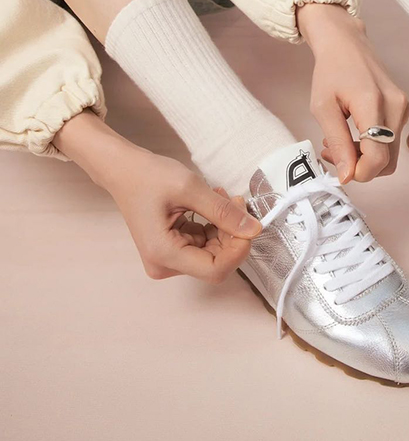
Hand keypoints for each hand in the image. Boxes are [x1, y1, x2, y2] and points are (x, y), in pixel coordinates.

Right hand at [106, 149, 262, 282]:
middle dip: (232, 234)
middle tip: (236, 201)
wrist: (123, 170)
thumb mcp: (190, 188)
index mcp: (164, 254)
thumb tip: (254, 229)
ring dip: (224, 227)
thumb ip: (223, 212)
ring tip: (221, 197)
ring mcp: (167, 259)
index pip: (215, 270)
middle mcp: (164, 264)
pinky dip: (214, 226)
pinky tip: (212, 204)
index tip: (250, 223)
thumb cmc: (148, 176)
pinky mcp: (171, 249)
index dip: (238, 250)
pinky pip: (203, 244)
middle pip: (215, 262)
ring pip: (212, 252)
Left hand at [297, 3, 408, 183]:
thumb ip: (338, 142)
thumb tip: (347, 176)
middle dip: (360, 167)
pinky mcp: (403, 108)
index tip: (338, 170)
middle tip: (333, 153)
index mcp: (374, 104)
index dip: (359, 173)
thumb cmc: (330, 71)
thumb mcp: (323, 107)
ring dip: (364, 157)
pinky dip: (372, 146)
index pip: (378, 157)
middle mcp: (396, 107)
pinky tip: (352, 132)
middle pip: (387, 161)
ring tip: (338, 142)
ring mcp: (403, 107)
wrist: (346, 43)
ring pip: (390, 154)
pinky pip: (391, 141)